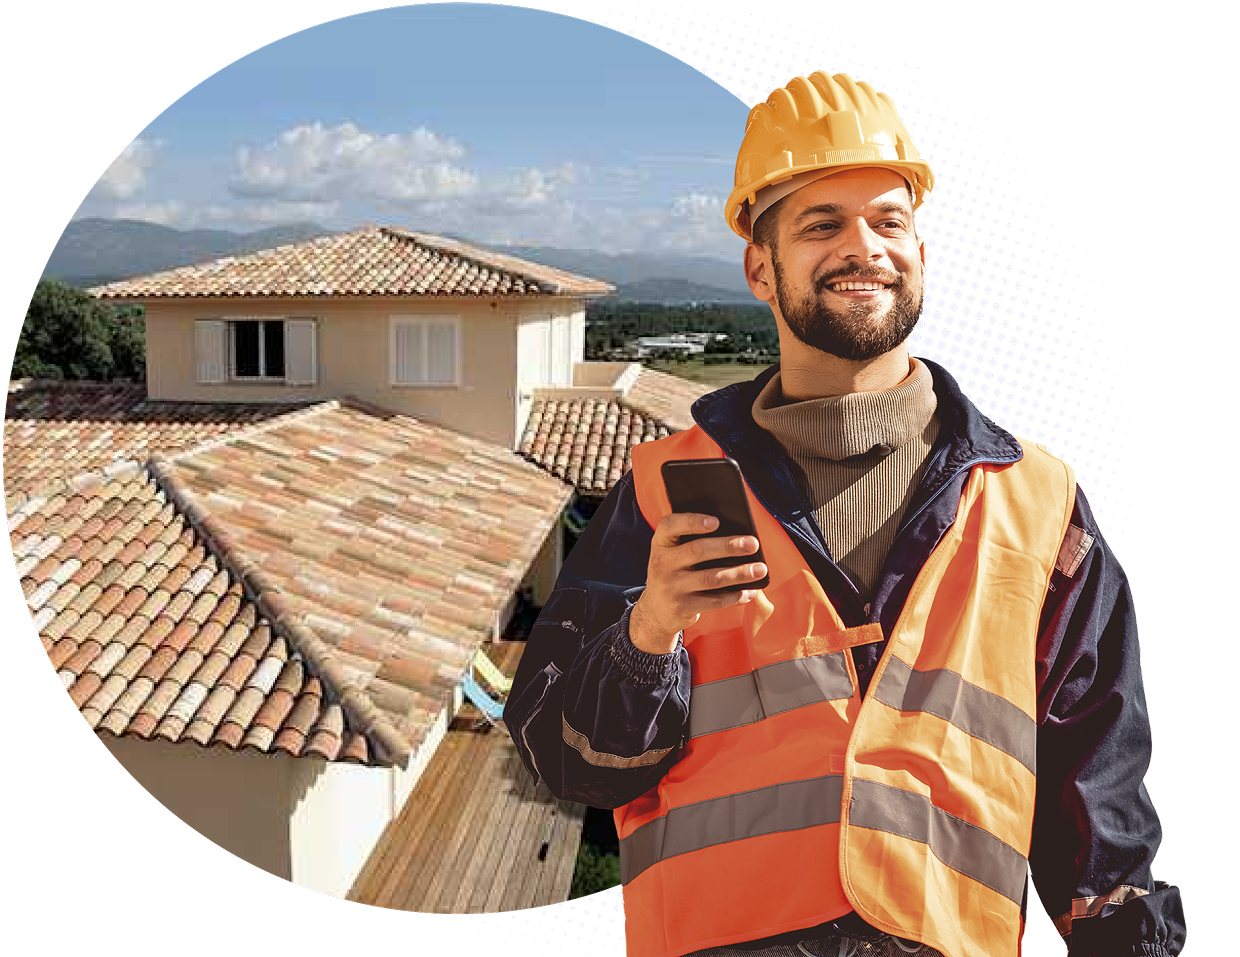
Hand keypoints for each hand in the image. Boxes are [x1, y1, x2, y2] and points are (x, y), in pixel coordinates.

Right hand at [629, 512, 766, 654]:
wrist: (656, 611)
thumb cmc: (675, 573)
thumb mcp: (673, 555)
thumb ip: (692, 542)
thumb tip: (735, 537)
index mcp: (660, 543)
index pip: (670, 525)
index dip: (692, 521)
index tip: (716, 521)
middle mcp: (661, 563)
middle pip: (697, 550)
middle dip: (728, 546)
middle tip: (753, 544)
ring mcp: (670, 587)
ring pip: (710, 578)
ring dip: (739, 573)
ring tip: (760, 569)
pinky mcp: (681, 607)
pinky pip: (713, 601)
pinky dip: (735, 596)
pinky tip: (750, 591)